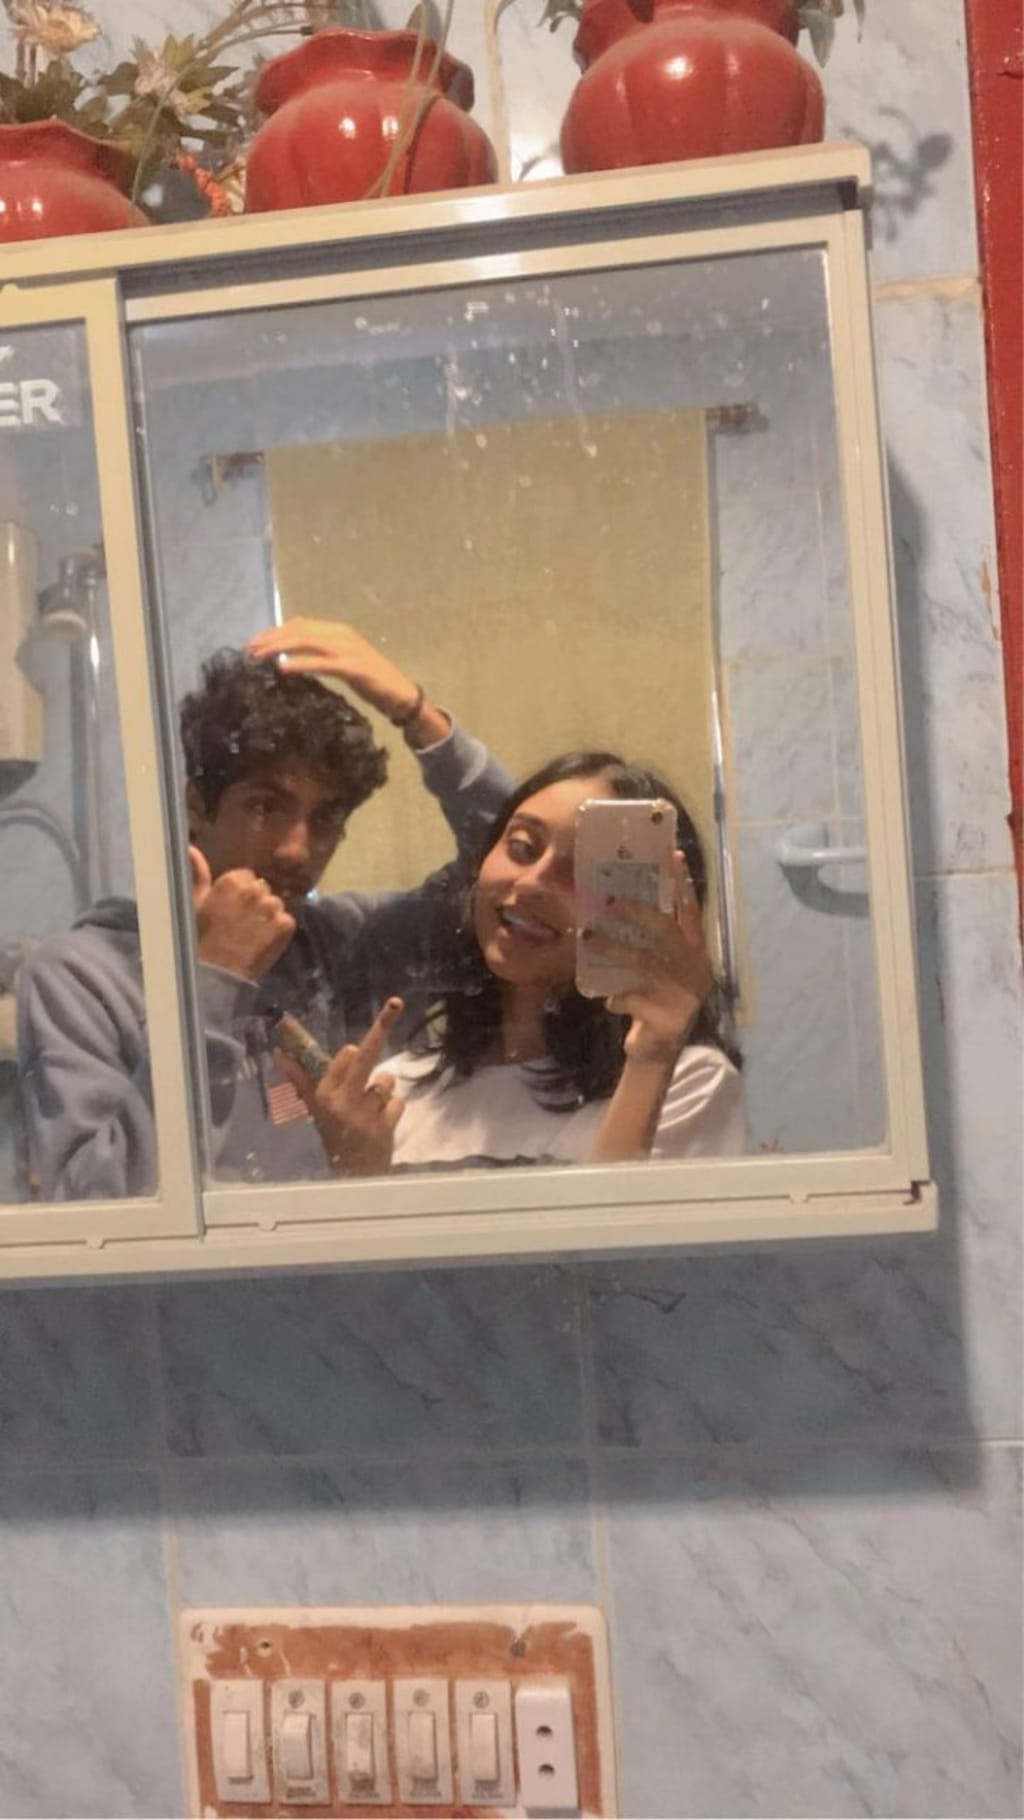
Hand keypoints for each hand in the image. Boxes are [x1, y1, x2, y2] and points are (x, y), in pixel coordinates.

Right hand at [190, 845, 295, 981]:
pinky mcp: (285, 926)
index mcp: (232, 881)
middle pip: (263, 889)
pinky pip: (286, 921)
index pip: (246, 877)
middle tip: (241, 924)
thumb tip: (192, 848)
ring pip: (276, 905)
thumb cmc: (199, 940)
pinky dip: (278, 930)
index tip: (231, 909)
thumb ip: (197, 874)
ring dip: (268, 916)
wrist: (215, 975)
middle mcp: (255, 890)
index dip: (239, 894)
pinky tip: (262, 942)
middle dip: (255, 902)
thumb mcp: (193, 904)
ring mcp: (272, 908)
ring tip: (252, 934)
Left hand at [247, 618, 422, 722]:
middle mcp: (342, 634)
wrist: (401, 695)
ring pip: (307, 641)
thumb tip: (289, 657)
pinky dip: (300, 663)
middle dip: (271, 638)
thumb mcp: (341, 664)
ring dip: (279, 647)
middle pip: (299, 630)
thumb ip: (320, 656)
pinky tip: (283, 667)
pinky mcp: (354, 667)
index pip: (300, 624)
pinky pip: (322, 663)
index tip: (254, 643)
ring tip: (258, 656)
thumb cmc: (371, 682)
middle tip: (249, 650)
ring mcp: (349, 649)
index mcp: (338, 631)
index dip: (274, 631)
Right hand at [278, 996, 405, 1176]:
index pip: (344, 1058)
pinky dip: (393, 1109)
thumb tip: (279, 1053)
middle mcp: (343, 1102)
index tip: (352, 1048)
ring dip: (382, 1090)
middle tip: (395, 1003)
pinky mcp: (386, 1126)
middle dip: (381, 1027)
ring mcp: (366, 1114)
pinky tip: (381, 1121)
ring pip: (386, 1079)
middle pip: (365, 1056)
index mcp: (325, 1095)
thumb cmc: (334, 1133)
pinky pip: (398, 1101)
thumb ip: (300, 1078)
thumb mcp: (315, 1107)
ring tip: (370, 1108)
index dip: (351, 1053)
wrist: (352, 1174)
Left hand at [586, 854, 712, 1063]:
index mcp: (696, 955)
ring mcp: (684, 996)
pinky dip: (615, 998)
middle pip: (667, 932)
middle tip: (610, 902)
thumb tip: (615, 904)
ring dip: (611, 947)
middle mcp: (696, 971)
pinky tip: (608, 1003)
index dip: (683, 884)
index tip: (674, 855)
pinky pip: (631, 998)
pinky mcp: (668, 1019)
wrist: (657, 1054)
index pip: (692, 913)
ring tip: (586, 937)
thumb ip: (648, 946)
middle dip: (638, 913)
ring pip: (643, 963)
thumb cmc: (653, 1003)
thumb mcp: (656, 972)